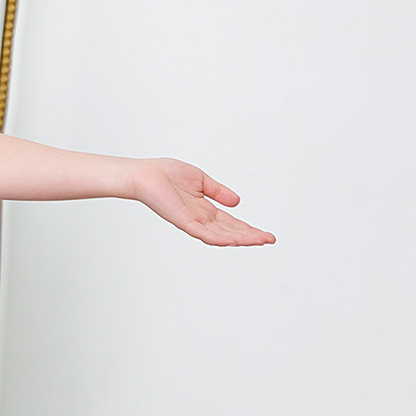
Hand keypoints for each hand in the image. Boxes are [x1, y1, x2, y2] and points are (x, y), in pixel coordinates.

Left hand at [131, 159, 274, 246]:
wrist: (145, 174)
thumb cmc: (166, 175)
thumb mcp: (200, 180)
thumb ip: (218, 192)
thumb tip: (237, 202)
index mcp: (205, 209)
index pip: (231, 222)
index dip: (249, 228)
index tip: (266, 234)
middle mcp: (201, 219)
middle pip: (230, 231)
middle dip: (250, 236)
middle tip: (270, 240)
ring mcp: (192, 222)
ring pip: (221, 235)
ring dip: (241, 239)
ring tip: (259, 241)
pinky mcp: (183, 221)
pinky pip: (203, 233)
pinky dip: (218, 238)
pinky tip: (233, 240)